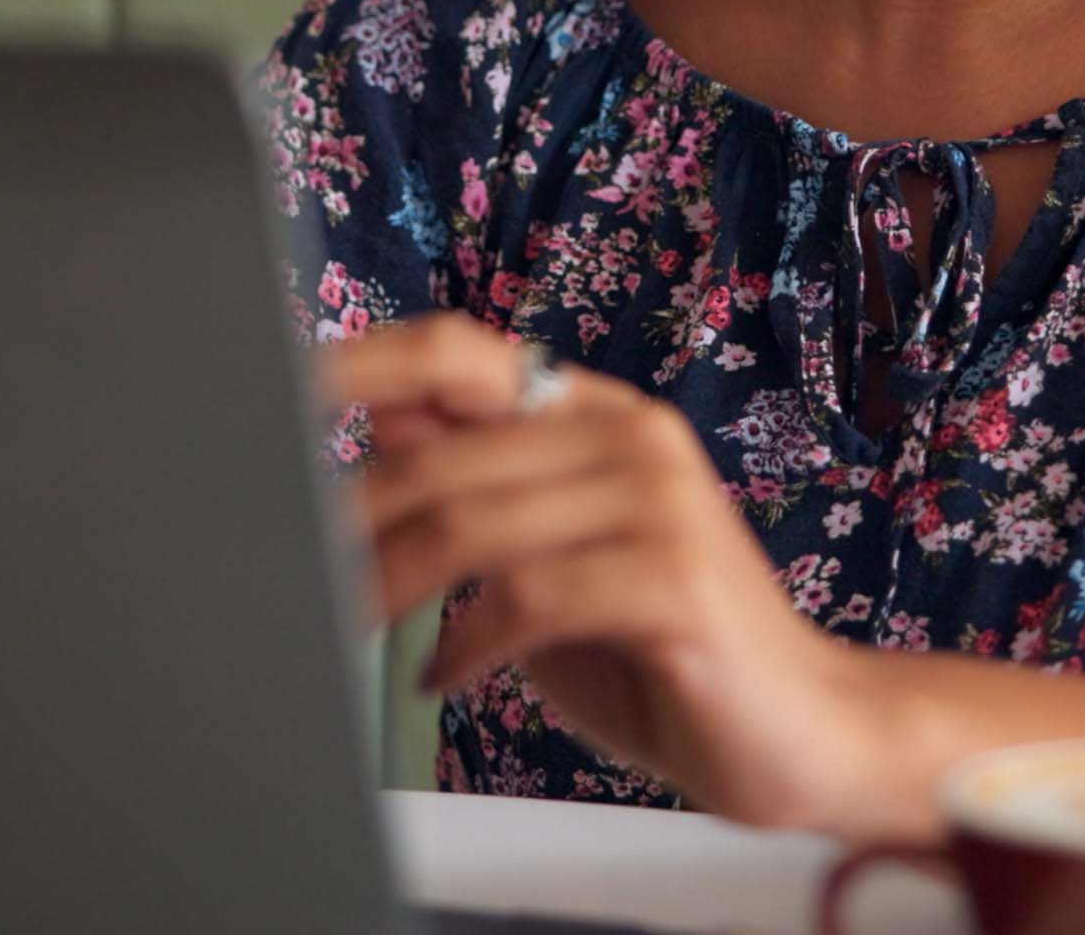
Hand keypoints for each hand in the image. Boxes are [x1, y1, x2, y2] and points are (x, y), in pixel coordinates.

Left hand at [315, 311, 896, 832]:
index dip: (359, 365)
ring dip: (393, 584)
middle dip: (354, 520)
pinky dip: (465, 643)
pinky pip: (528, 598)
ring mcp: (660, 501)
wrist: (807, 731)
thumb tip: (380, 427)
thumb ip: (479, 493)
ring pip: (475, 521)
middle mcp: (631, 436)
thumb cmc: (669, 655)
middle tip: (303, 574)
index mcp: (598, 414)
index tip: (277, 393)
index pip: (457, 354)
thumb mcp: (551, 563)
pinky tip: (443, 674)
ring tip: (352, 626)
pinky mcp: (673, 577)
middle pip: (444, 453)